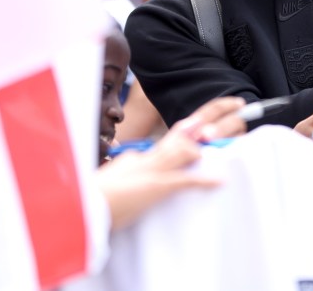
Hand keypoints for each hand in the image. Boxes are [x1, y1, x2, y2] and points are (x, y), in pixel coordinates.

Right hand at [97, 96, 245, 230]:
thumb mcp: (115, 179)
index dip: (189, 129)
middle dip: (205, 123)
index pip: (168, 140)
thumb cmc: (94, 198)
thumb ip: (130, 169)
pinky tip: (219, 180)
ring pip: (183, 151)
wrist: (81, 207)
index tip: (202, 122)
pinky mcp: (154, 186)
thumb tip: (138, 161)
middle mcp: (146, 158)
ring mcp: (151, 170)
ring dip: (207, 146)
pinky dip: (203, 180)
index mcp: (138, 157)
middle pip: (179, 137)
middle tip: (231, 105)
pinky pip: (183, 181)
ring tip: (231, 139)